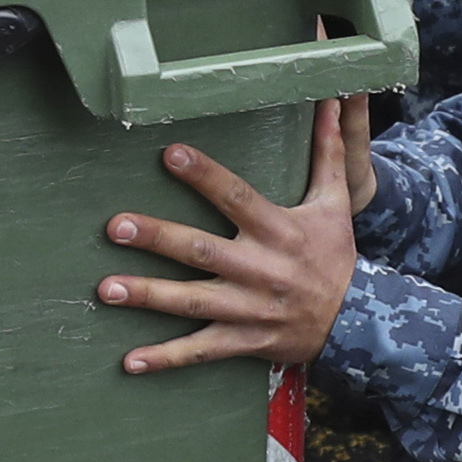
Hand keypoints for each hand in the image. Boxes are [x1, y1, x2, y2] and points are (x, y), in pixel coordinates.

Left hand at [98, 98, 371, 373]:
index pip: (237, 198)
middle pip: (202, 251)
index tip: (170, 154)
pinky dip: (166, 359)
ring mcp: (250, 310)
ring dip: (148, 296)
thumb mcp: (335, 203)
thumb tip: (335, 100)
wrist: (357, 322)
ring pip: (193, 303)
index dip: (205, 176)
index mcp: (279, 231)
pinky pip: (201, 352)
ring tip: (105, 289)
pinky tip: (130, 361)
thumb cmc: (335, 255)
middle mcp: (261, 270)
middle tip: (114, 226)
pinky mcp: (244, 341)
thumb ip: (329, 151)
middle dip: (158, 238)